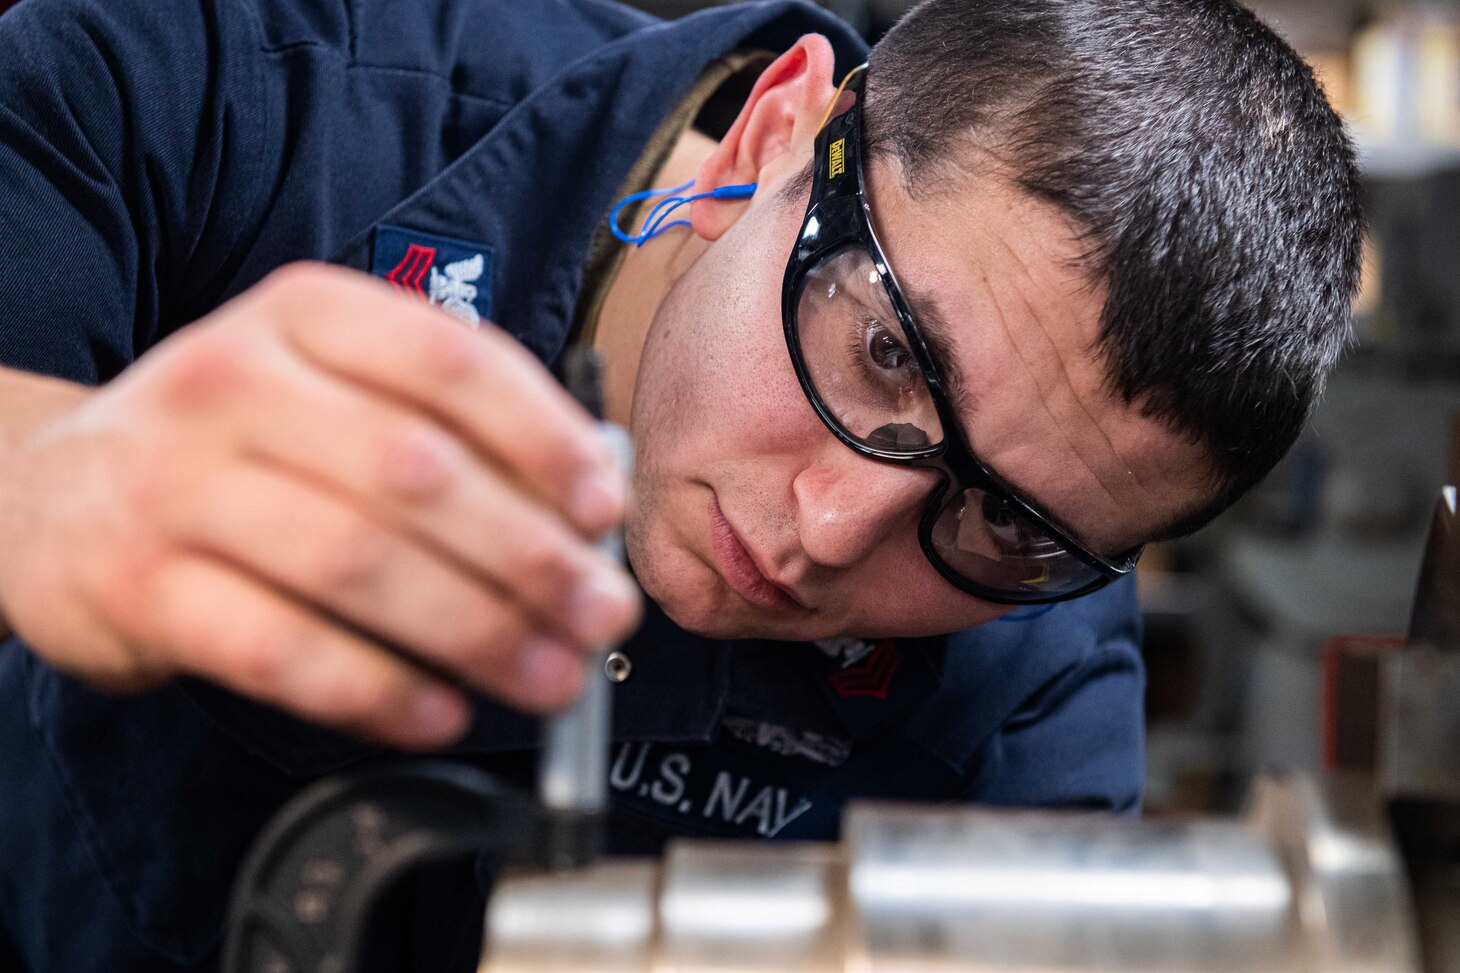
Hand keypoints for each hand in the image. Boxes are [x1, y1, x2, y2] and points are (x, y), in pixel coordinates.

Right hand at [0, 263, 640, 747]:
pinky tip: (440, 711)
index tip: (604, 507)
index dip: (544, 440)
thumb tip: (585, 502)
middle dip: (530, 555)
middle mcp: (233, 382)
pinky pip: (280, 650)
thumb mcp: (329, 388)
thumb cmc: (237, 441)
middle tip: (601, 611)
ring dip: (475, 631)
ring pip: (356, 562)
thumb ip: (448, 425)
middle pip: (414, 472)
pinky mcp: (139, 586)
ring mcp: (176, 483)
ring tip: (549, 675)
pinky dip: (376, 690)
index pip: (451, 362)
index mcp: (305, 315)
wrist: (52, 492)